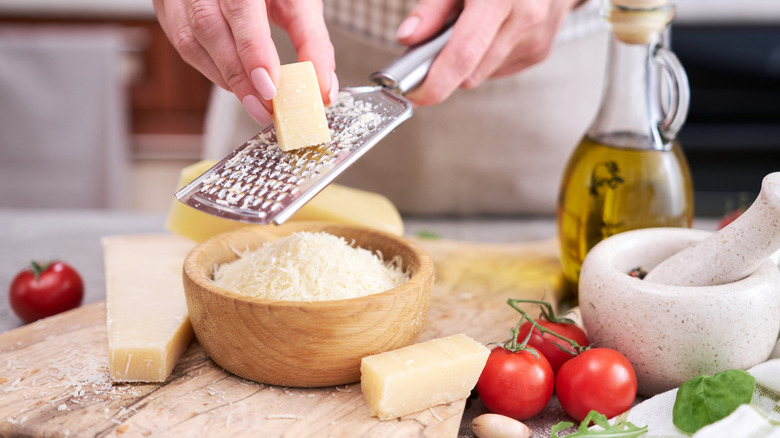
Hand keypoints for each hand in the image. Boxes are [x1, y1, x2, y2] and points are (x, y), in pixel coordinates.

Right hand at [153, 0, 337, 124]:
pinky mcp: (169, 7)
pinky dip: (213, 69)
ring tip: (255, 102)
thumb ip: (311, 40)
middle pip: (210, 26)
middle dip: (240, 74)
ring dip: (226, 77)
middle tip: (265, 107)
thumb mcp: (298, 0)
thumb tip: (322, 88)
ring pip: (192, 40)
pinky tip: (235, 82)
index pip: (241, 7)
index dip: (253, 50)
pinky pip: (184, 44)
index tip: (270, 87)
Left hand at [396, 0, 582, 105]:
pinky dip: (487, 57)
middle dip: (447, 68)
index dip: (435, 82)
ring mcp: (536, 39)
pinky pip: (498, 69)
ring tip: (472, 27)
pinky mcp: (540, 51)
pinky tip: (492, 32)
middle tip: (436, 46)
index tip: (414, 95)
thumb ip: (431, 9)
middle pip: (470, 73)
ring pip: (482, 75)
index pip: (463, 55)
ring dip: (469, 61)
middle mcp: (524, 19)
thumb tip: (407, 39)